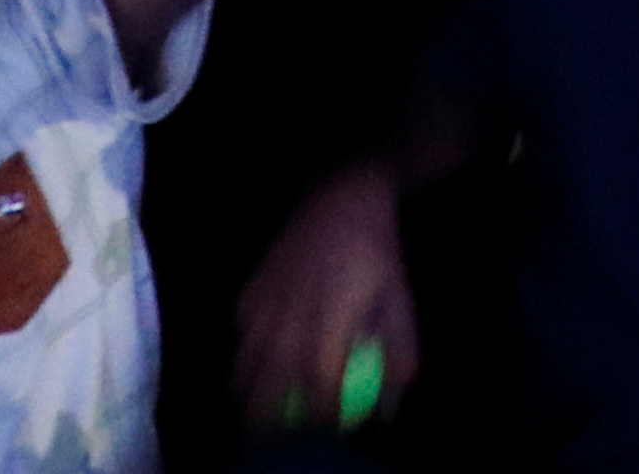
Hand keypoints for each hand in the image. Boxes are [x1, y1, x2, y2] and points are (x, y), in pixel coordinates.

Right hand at [237, 170, 420, 433]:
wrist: (339, 199)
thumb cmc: (376, 254)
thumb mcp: (400, 301)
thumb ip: (399, 352)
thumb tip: (395, 397)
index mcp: (326, 331)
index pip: (318, 394)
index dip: (320, 421)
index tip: (328, 433)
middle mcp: (286, 328)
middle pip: (266, 395)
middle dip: (270, 426)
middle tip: (281, 438)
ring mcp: (261, 312)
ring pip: (243, 374)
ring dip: (249, 401)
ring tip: (259, 417)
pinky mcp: (245, 297)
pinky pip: (238, 343)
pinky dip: (243, 364)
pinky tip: (255, 370)